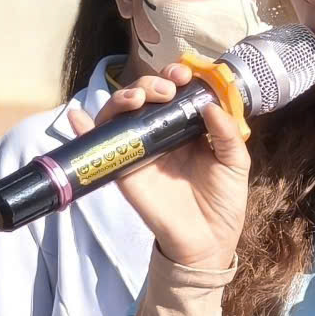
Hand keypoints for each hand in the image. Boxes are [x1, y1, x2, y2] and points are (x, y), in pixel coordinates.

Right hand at [67, 67, 248, 270]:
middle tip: (166, 90)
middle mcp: (160, 133)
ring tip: (138, 99)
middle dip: (151, 83)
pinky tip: (79, 116)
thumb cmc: (223, 201)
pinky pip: (100, 145)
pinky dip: (85, 129)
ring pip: (121, 113)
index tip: (183, 74)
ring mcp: (140, 150)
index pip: (174, 91)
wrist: (208, 241)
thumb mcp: (235, 163)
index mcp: (187, 126)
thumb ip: (226, 133)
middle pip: (144, 95)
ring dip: (123, 97)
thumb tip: (209, 104)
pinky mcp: (124, 169)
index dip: (175, 75)